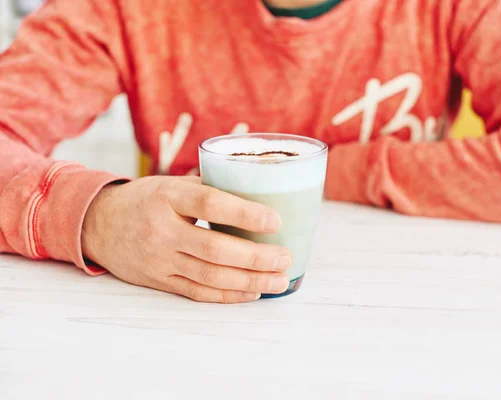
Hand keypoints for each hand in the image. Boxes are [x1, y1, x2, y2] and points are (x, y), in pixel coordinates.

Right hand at [81, 176, 291, 302]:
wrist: (99, 224)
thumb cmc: (146, 199)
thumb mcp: (172, 184)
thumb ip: (209, 189)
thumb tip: (258, 193)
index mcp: (167, 197)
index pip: (209, 205)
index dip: (244, 214)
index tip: (275, 220)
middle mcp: (161, 230)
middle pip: (214, 249)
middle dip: (255, 257)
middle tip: (285, 258)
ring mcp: (159, 259)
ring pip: (209, 276)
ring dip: (249, 280)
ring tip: (279, 280)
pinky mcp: (158, 281)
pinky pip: (197, 292)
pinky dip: (228, 295)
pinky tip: (252, 291)